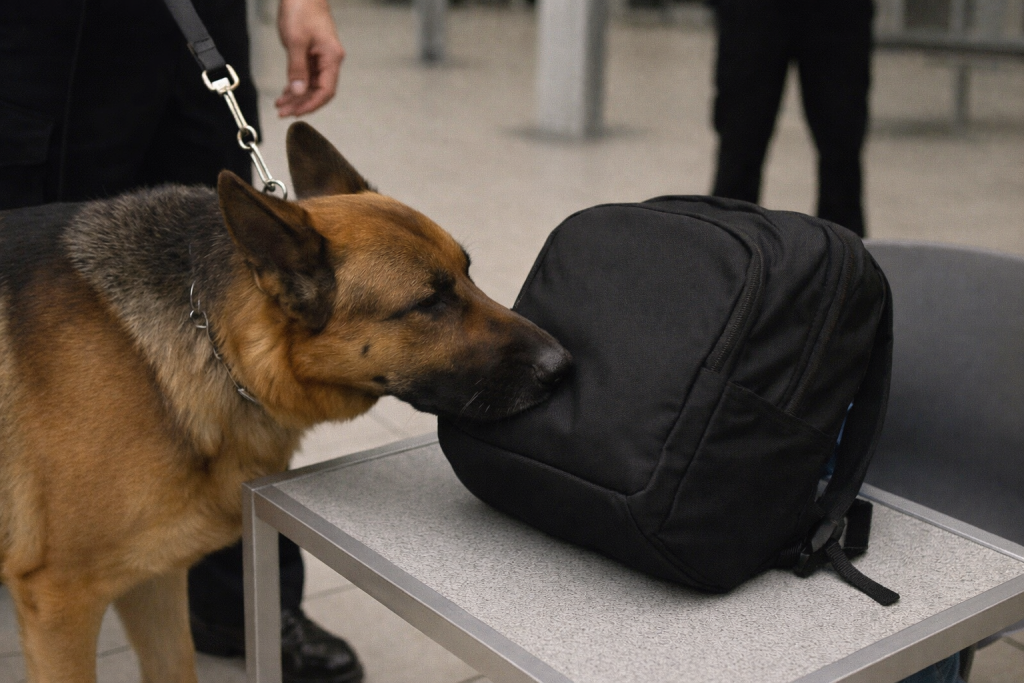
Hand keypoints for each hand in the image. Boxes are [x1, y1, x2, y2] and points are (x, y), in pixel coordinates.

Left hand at [275, 0, 344, 116]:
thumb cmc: (302, 9)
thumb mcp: (296, 41)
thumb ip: (297, 69)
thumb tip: (299, 92)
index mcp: (331, 58)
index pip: (326, 91)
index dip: (312, 105)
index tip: (296, 113)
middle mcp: (329, 60)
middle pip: (318, 91)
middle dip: (301, 104)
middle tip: (283, 113)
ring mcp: (321, 58)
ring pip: (311, 85)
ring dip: (296, 97)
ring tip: (280, 106)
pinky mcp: (312, 54)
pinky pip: (306, 76)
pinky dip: (295, 85)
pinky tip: (285, 93)